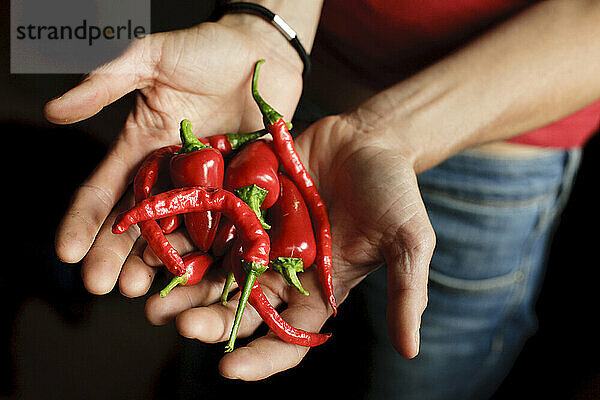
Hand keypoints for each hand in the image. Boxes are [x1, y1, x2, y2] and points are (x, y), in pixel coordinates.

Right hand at [47, 21, 302, 295]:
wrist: (261, 51)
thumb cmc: (204, 49)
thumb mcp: (149, 59)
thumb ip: (105, 84)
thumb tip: (54, 110)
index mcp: (143, 148)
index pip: (107, 191)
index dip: (85, 222)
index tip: (66, 252)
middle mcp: (173, 175)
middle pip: (140, 221)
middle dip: (119, 255)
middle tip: (106, 286)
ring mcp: (210, 185)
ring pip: (182, 231)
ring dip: (163, 261)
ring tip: (147, 289)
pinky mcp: (245, 187)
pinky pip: (230, 220)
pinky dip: (218, 247)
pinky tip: (206, 273)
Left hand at [145, 114, 435, 378]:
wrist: (370, 137)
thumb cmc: (394, 191)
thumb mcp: (409, 241)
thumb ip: (405, 291)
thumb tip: (410, 351)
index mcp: (316, 290)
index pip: (285, 339)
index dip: (259, 358)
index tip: (228, 368)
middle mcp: (281, 270)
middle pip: (238, 308)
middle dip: (208, 319)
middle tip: (178, 323)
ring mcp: (259, 236)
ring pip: (214, 271)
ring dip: (185, 285)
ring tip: (153, 295)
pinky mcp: (244, 202)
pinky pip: (210, 223)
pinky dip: (185, 235)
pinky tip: (160, 240)